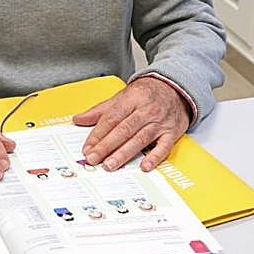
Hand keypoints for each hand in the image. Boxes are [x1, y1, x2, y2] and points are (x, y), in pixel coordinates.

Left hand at [73, 77, 189, 170]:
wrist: (174, 88)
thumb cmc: (145, 94)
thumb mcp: (122, 97)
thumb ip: (100, 110)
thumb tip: (78, 119)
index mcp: (131, 99)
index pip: (111, 118)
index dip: (97, 134)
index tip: (87, 148)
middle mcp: (146, 110)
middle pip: (123, 130)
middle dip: (106, 146)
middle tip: (94, 159)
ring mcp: (160, 122)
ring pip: (140, 139)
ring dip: (124, 154)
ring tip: (110, 165)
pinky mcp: (172, 132)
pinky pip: (164, 146)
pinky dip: (154, 157)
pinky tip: (144, 166)